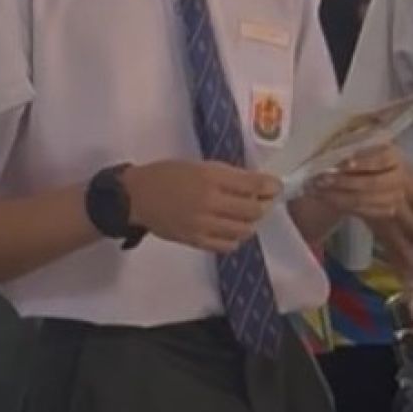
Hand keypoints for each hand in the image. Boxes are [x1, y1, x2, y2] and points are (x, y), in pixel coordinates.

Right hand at [121, 161, 281, 252]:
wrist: (136, 197)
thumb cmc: (167, 175)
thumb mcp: (198, 165)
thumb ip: (227, 175)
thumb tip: (256, 184)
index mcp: (210, 177)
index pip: (252, 185)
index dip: (270, 186)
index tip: (276, 186)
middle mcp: (210, 202)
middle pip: (253, 210)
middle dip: (262, 206)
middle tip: (260, 201)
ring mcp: (203, 224)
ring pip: (244, 230)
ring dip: (250, 223)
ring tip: (245, 216)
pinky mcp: (196, 241)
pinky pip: (227, 246)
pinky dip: (235, 239)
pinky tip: (230, 230)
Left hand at [303, 144, 409, 222]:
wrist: (386, 178)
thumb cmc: (369, 156)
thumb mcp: (366, 146)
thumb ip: (355, 146)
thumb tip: (335, 149)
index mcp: (393, 157)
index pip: (381, 160)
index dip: (362, 162)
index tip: (343, 164)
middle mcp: (397, 178)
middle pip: (372, 183)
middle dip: (345, 182)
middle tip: (322, 179)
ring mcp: (392, 197)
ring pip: (364, 200)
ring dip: (338, 196)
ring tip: (318, 190)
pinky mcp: (384, 211)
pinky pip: (361, 212)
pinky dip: (342, 206)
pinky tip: (325, 199)